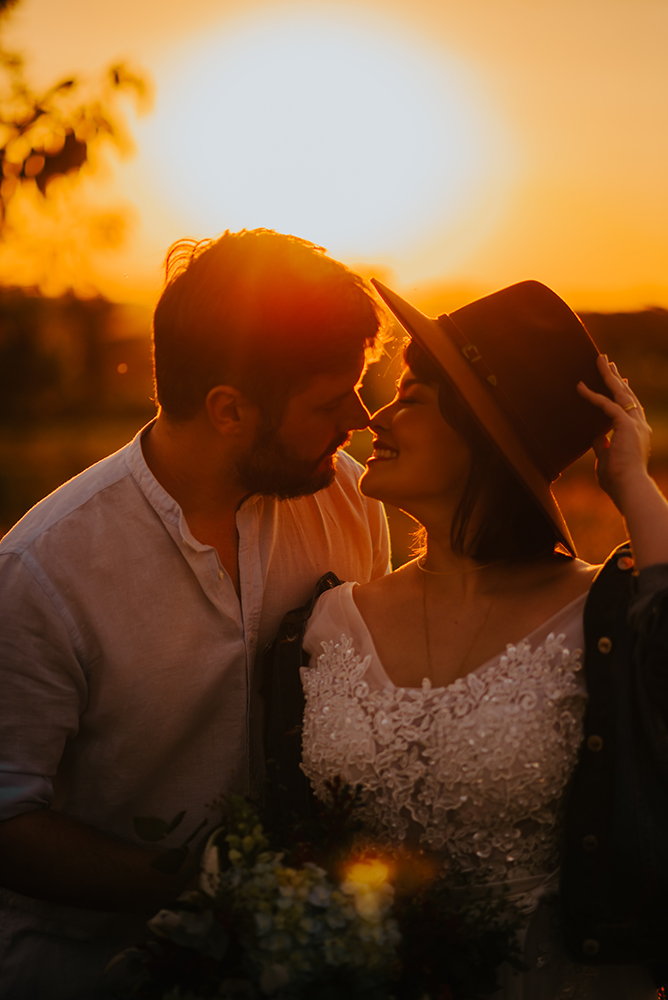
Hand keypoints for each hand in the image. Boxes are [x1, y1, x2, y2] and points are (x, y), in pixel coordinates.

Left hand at [577, 354, 651, 513]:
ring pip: (620, 393)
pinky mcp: (626, 426)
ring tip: (600, 360)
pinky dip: (592, 396)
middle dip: (616, 377)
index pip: (630, 408)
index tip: (619, 380)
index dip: (623, 393)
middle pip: (627, 395)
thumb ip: (602, 447)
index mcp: (637, 434)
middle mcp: (639, 426)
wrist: (630, 488)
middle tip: (607, 362)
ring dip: (609, 376)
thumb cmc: (618, 481)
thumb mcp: (606, 460)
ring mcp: (635, 424)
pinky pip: (607, 405)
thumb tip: (595, 437)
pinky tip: (580, 387)